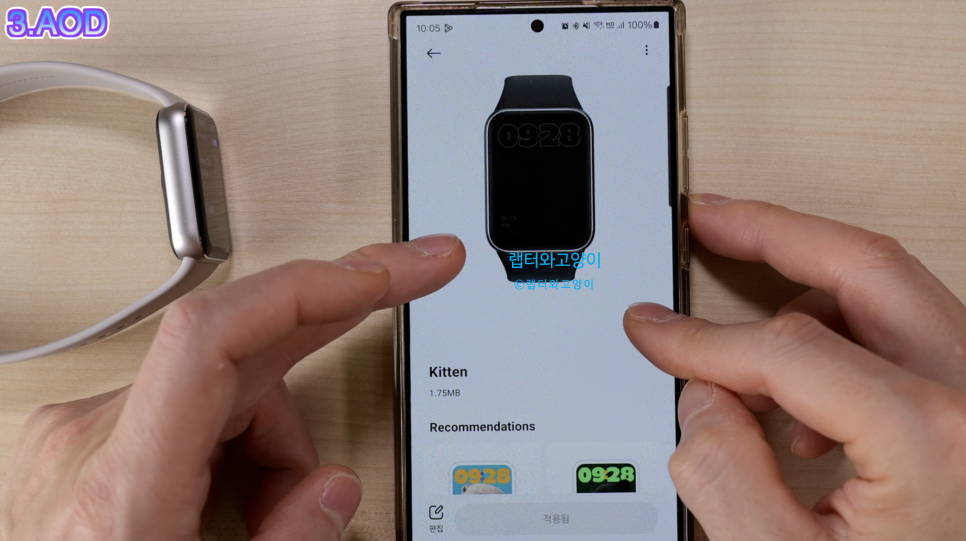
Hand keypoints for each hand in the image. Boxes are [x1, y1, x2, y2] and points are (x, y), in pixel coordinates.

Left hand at [0, 234, 464, 539]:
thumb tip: (334, 488)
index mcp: (122, 485)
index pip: (213, 336)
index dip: (305, 290)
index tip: (380, 275)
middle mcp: (92, 440)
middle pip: (239, 347)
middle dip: (332, 318)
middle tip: (412, 275)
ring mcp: (85, 434)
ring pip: (224, 383)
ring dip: (275, 436)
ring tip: (271, 518)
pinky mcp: (90, 440)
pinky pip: (192, 406)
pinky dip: (237, 443)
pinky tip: (238, 505)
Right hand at [624, 195, 965, 539]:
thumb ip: (725, 479)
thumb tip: (700, 400)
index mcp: (932, 433)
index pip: (785, 347)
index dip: (699, 337)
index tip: (652, 330)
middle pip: (863, 265)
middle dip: (772, 231)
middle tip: (711, 216)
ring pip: (892, 289)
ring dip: (809, 282)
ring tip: (745, 308)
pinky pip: (906, 333)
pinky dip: (842, 333)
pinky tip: (806, 390)